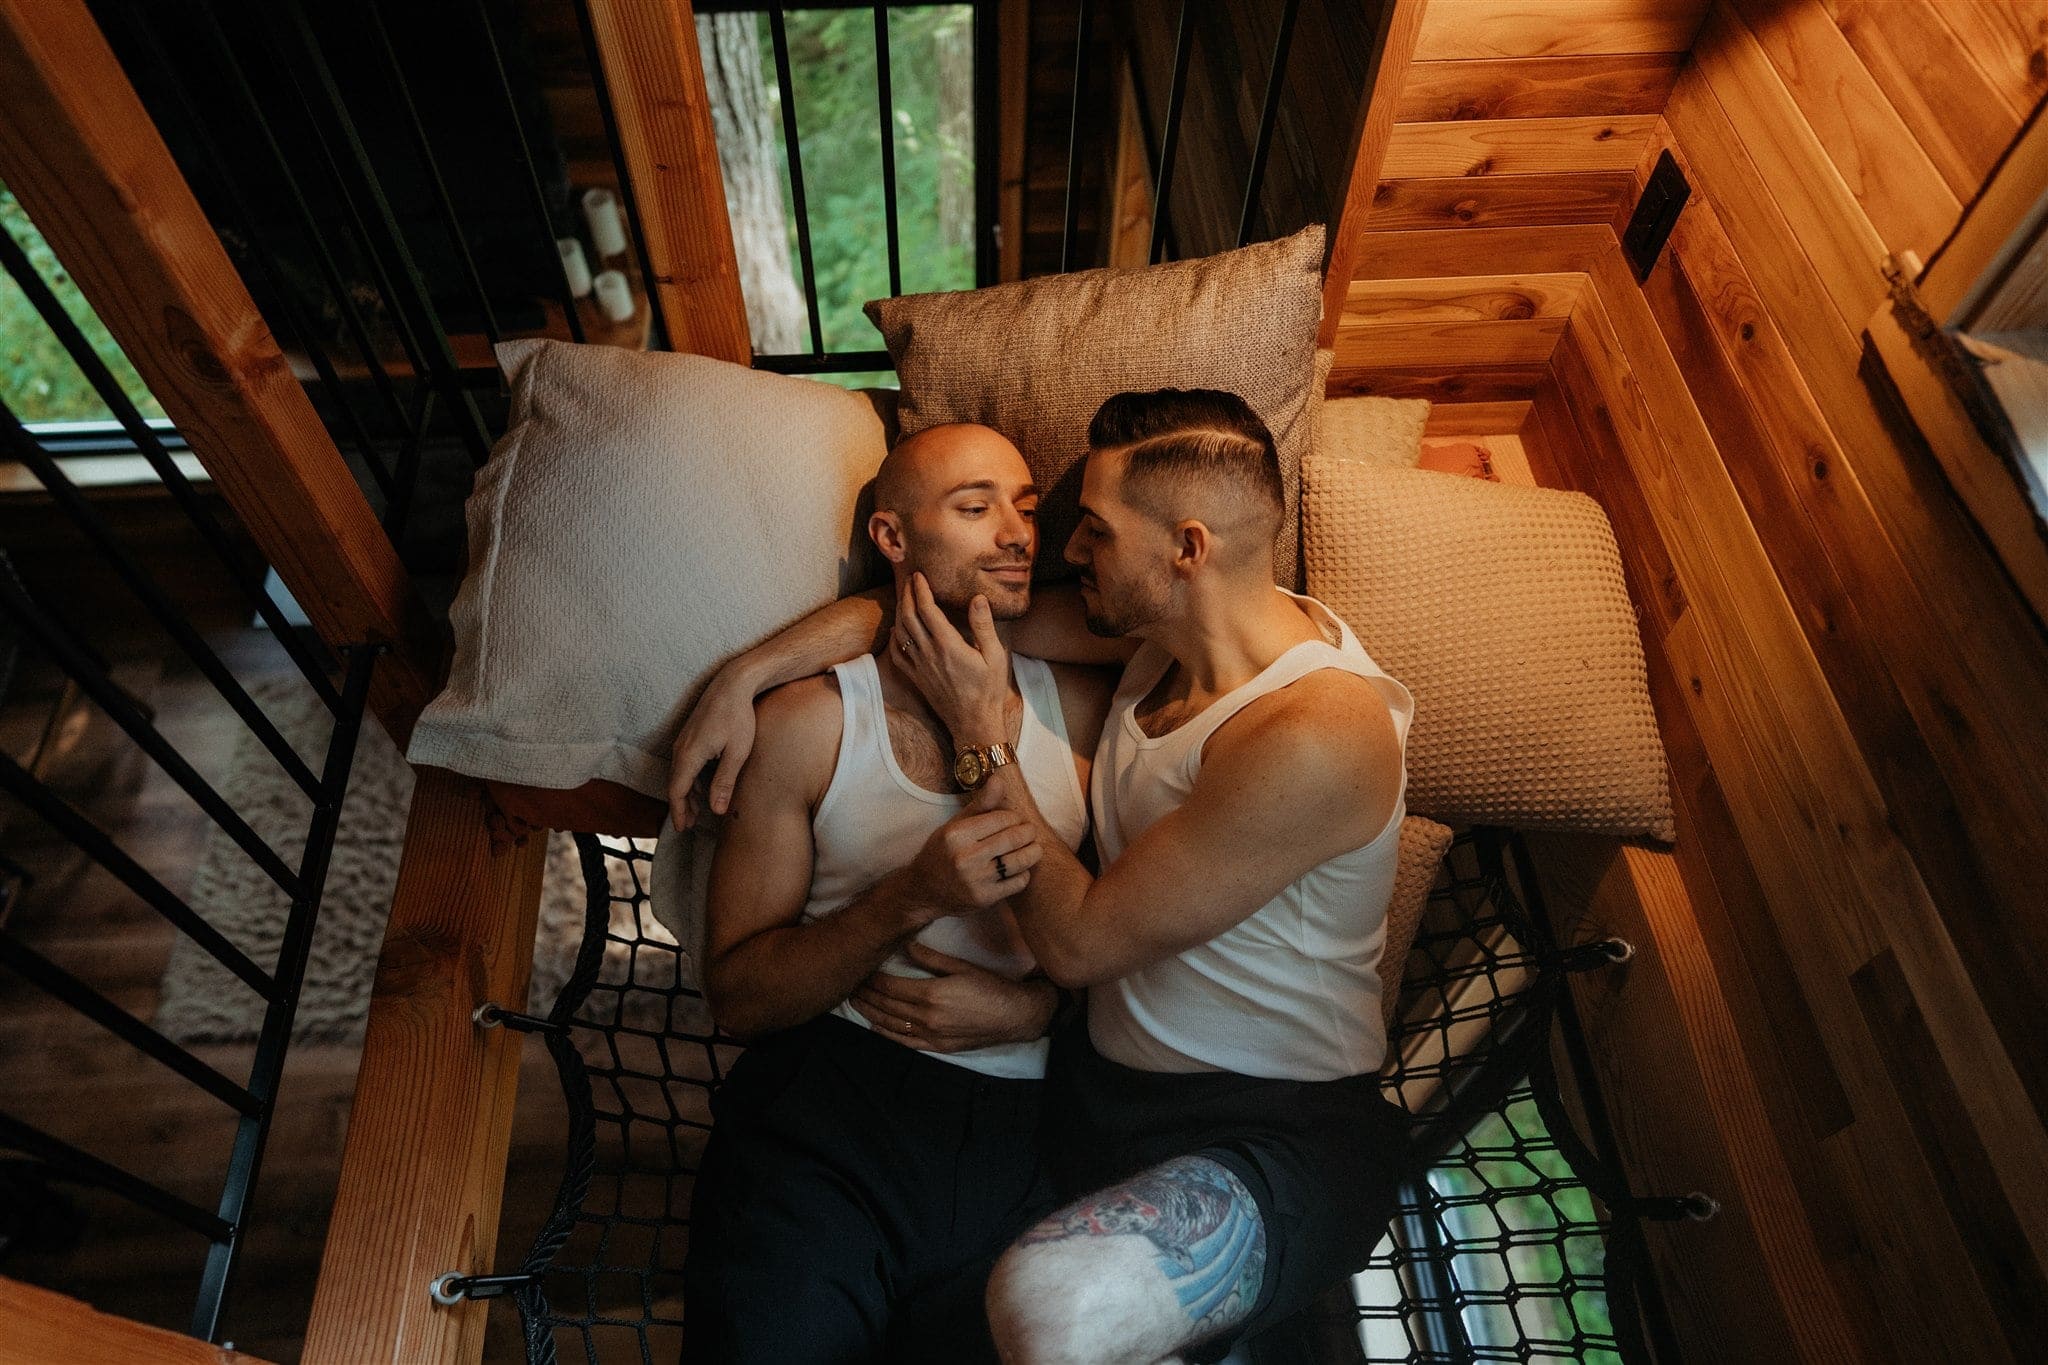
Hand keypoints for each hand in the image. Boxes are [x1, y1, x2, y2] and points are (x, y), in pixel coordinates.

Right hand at [668, 670, 756, 828]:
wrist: (734, 683)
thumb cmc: (739, 716)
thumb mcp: (737, 753)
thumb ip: (724, 782)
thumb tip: (716, 811)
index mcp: (689, 755)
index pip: (677, 791)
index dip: (679, 812)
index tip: (682, 829)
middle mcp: (681, 748)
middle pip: (675, 785)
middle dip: (681, 807)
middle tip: (688, 827)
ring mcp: (684, 740)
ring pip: (680, 774)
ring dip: (687, 794)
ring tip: (697, 812)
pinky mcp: (691, 735)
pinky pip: (685, 763)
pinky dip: (691, 780)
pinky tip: (703, 787)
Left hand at [849, 942, 1059, 1051]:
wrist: (1015, 1016)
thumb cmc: (991, 987)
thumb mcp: (962, 966)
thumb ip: (931, 958)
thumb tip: (906, 945)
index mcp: (932, 994)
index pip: (890, 987)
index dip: (871, 979)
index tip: (860, 970)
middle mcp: (927, 1018)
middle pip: (886, 1006)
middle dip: (865, 995)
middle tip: (850, 984)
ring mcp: (931, 1035)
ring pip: (891, 1025)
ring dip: (870, 1013)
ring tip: (855, 1002)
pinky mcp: (938, 1047)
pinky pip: (905, 1042)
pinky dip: (887, 1034)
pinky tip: (874, 1026)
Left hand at [893, 574, 1009, 743]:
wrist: (973, 722)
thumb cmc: (988, 690)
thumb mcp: (995, 656)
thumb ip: (983, 626)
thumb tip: (977, 598)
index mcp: (948, 645)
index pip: (927, 609)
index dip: (920, 589)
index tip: (919, 575)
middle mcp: (929, 653)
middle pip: (909, 617)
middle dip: (906, 594)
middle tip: (908, 580)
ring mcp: (920, 667)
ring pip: (900, 633)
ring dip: (899, 612)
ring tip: (903, 598)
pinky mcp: (916, 678)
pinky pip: (897, 655)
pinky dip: (894, 638)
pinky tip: (896, 630)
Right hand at [904, 805, 1040, 918]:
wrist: (924, 890)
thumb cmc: (943, 852)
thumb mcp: (956, 824)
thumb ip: (981, 803)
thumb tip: (999, 779)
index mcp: (957, 835)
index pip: (1001, 819)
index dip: (1014, 818)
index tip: (1015, 820)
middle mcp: (965, 857)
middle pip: (1013, 839)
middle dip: (1028, 833)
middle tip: (1030, 832)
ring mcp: (975, 880)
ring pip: (1019, 861)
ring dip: (1032, 853)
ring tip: (1033, 848)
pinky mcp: (984, 898)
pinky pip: (1017, 882)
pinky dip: (1024, 874)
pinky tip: (1019, 869)